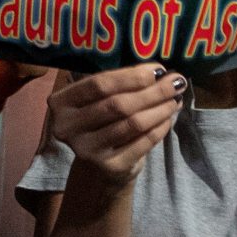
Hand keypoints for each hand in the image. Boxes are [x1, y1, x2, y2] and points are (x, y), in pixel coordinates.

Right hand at [47, 64, 184, 189]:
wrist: (99, 166)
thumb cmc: (101, 123)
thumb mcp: (99, 101)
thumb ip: (121, 85)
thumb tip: (159, 74)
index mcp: (61, 103)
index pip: (99, 85)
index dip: (131, 76)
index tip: (158, 70)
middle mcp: (67, 127)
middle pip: (118, 104)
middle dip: (152, 91)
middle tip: (176, 82)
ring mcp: (87, 150)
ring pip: (133, 123)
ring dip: (160, 109)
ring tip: (175, 99)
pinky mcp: (109, 166)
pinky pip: (142, 142)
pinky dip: (159, 128)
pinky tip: (168, 118)